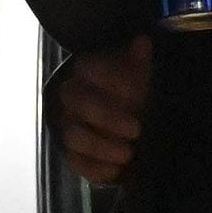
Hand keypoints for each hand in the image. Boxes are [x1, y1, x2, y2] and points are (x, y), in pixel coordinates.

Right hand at [51, 37, 150, 185]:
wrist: (127, 123)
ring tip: (129, 154)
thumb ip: (140, 62)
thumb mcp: (141, 75)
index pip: (89, 68)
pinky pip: (76, 163)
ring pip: (75, 136)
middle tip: (137, 129)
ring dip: (102, 147)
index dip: (112, 80)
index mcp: (86, 71)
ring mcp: (69, 126)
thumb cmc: (134, 92)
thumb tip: (142, 42)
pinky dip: (97, 169)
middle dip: (109, 118)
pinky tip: (118, 171)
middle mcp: (71, 96)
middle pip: (81, 104)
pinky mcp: (72, 154)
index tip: (137, 92)